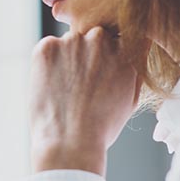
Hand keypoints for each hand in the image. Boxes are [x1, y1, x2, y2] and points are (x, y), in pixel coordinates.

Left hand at [29, 26, 138, 175]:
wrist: (71, 142)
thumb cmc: (101, 127)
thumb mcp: (130, 98)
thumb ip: (133, 69)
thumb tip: (132, 52)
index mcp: (125, 48)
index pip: (116, 39)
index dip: (106, 58)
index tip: (99, 74)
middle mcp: (101, 38)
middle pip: (91, 38)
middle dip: (87, 56)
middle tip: (80, 85)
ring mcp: (72, 41)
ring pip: (68, 44)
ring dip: (66, 59)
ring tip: (66, 91)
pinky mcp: (47, 47)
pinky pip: (47, 49)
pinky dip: (47, 64)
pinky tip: (52, 88)